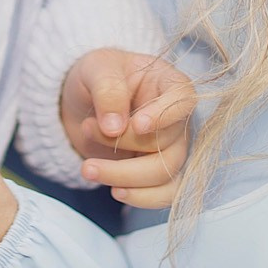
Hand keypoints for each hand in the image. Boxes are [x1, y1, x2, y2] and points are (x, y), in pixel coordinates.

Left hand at [60, 48, 194, 208]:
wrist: (83, 102)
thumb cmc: (97, 76)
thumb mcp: (96, 69)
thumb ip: (108, 91)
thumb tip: (115, 127)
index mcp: (168, 82)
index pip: (184, 99)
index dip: (164, 116)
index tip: (137, 124)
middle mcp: (176, 117)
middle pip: (169, 142)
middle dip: (125, 144)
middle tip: (86, 129)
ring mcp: (169, 147)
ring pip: (166, 173)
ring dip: (126, 177)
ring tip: (88, 169)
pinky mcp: (157, 172)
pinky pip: (164, 194)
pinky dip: (141, 198)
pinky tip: (115, 190)